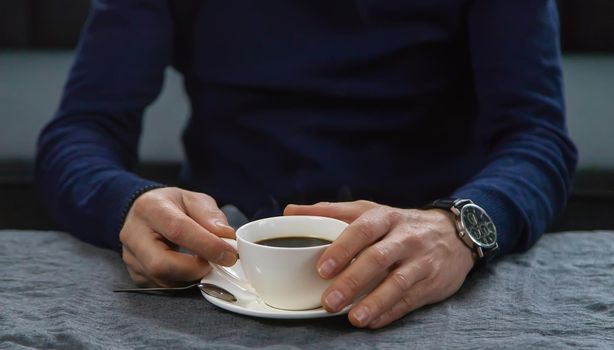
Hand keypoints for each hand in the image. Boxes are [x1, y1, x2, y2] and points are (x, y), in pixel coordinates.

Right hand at [120, 187, 237, 286]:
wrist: (144, 212)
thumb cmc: (172, 205)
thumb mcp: (194, 200)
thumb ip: (210, 217)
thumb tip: (226, 237)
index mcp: (151, 208)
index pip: (178, 230)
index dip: (206, 245)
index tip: (229, 254)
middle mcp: (134, 234)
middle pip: (161, 263)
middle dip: (195, 269)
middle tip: (216, 264)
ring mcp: (130, 257)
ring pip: (161, 280)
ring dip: (191, 278)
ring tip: (205, 264)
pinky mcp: (135, 274)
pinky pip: (161, 287)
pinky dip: (182, 283)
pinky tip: (191, 270)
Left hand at [284, 200, 474, 328]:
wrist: (454, 234)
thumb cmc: (399, 224)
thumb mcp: (369, 211)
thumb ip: (330, 213)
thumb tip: (290, 211)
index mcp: (385, 217)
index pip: (362, 229)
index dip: (342, 248)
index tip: (322, 268)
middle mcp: (405, 237)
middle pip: (377, 258)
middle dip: (352, 281)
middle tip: (329, 301)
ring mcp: (420, 261)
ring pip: (397, 282)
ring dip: (374, 302)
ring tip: (353, 318)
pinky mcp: (431, 283)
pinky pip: (410, 300)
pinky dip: (390, 312)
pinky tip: (372, 321)